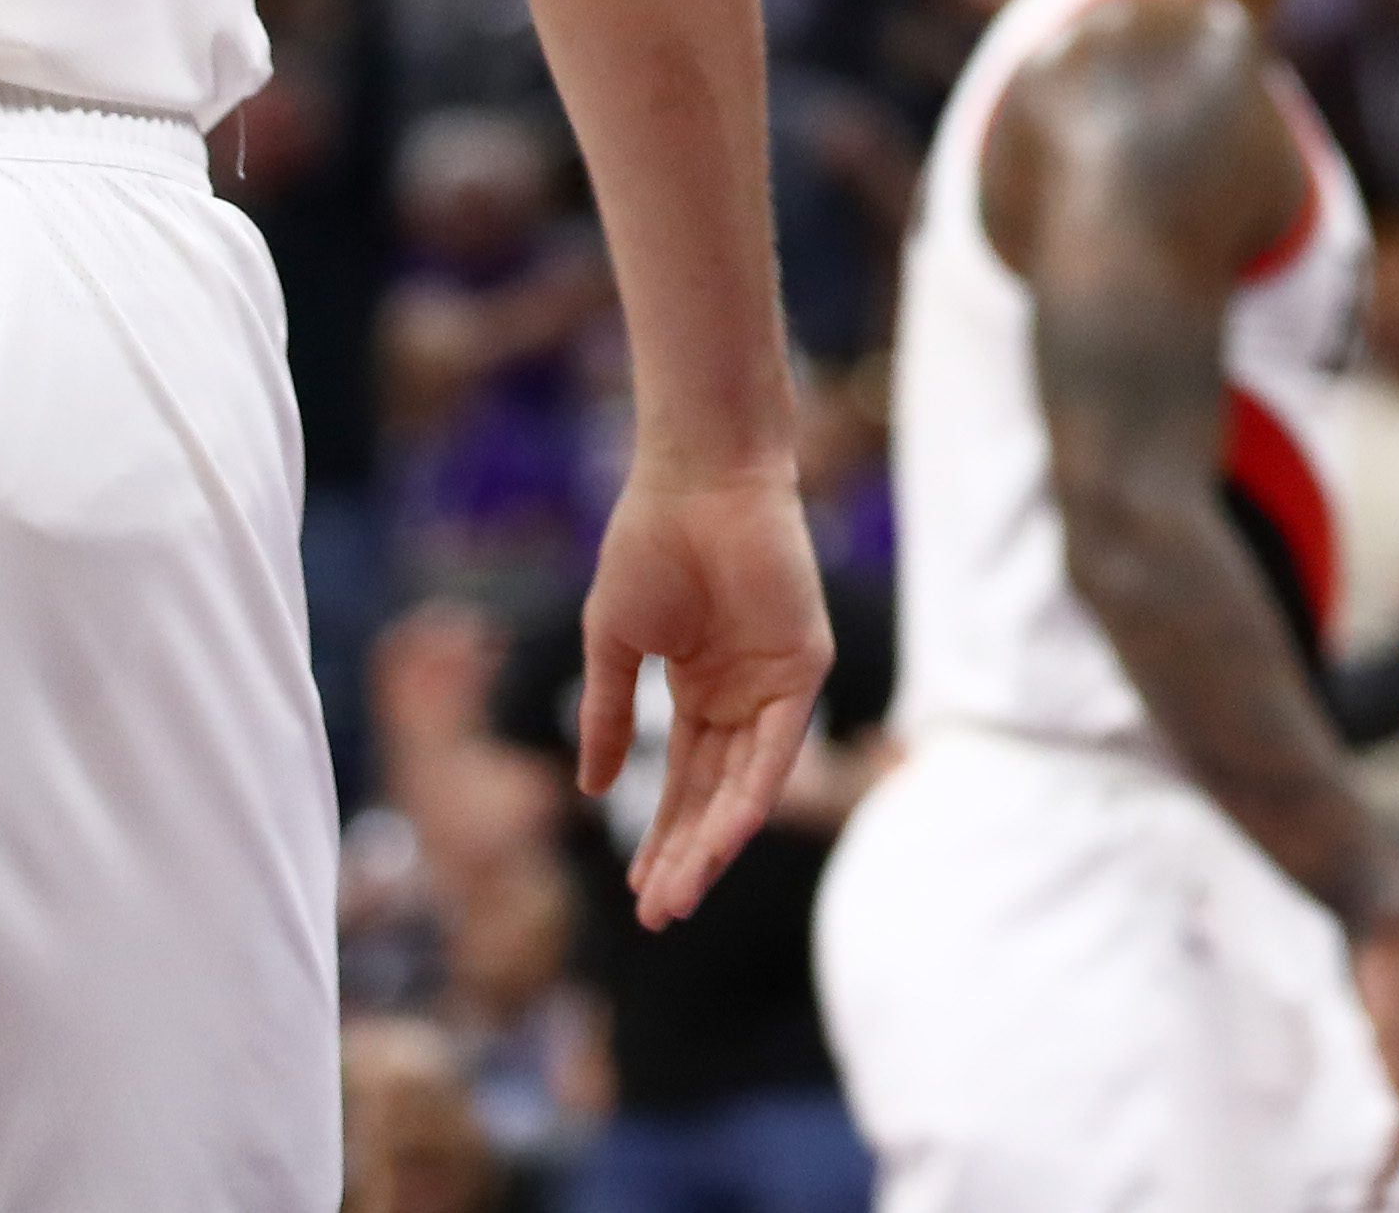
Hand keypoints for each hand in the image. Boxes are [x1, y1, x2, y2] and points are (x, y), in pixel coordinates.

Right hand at [579, 464, 831, 929]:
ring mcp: (775, 684)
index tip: (636, 892)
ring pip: (746, 785)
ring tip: (678, 896)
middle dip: (684, 857)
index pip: (683, 782)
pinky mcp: (805, 667)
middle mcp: (742, 696)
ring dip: (713, 843)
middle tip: (655, 917)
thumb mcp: (613, 646)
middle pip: (713, 796)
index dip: (661, 837)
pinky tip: (721, 841)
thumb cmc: (649, 546)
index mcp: (700, 690)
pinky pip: (779, 746)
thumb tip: (593, 791)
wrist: (695, 481)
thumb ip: (606, 717)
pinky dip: (752, 795)